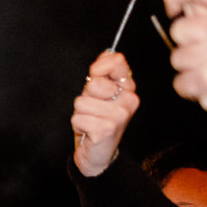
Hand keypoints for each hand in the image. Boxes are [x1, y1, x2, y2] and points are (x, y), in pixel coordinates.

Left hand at [71, 52, 140, 177]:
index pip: (116, 62)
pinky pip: (78, 118)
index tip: (95, 75)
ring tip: (91, 120)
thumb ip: (103, 74)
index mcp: (129, 88)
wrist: (98, 152)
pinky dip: (78, 125)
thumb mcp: (100, 94)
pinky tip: (88, 131)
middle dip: (86, 96)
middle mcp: (129, 100)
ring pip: (82, 102)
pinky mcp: (106, 129)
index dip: (99, 67)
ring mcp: (119, 115)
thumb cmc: (97, 120)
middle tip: (93, 108)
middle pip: (94, 84)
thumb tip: (106, 54)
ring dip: (80, 113)